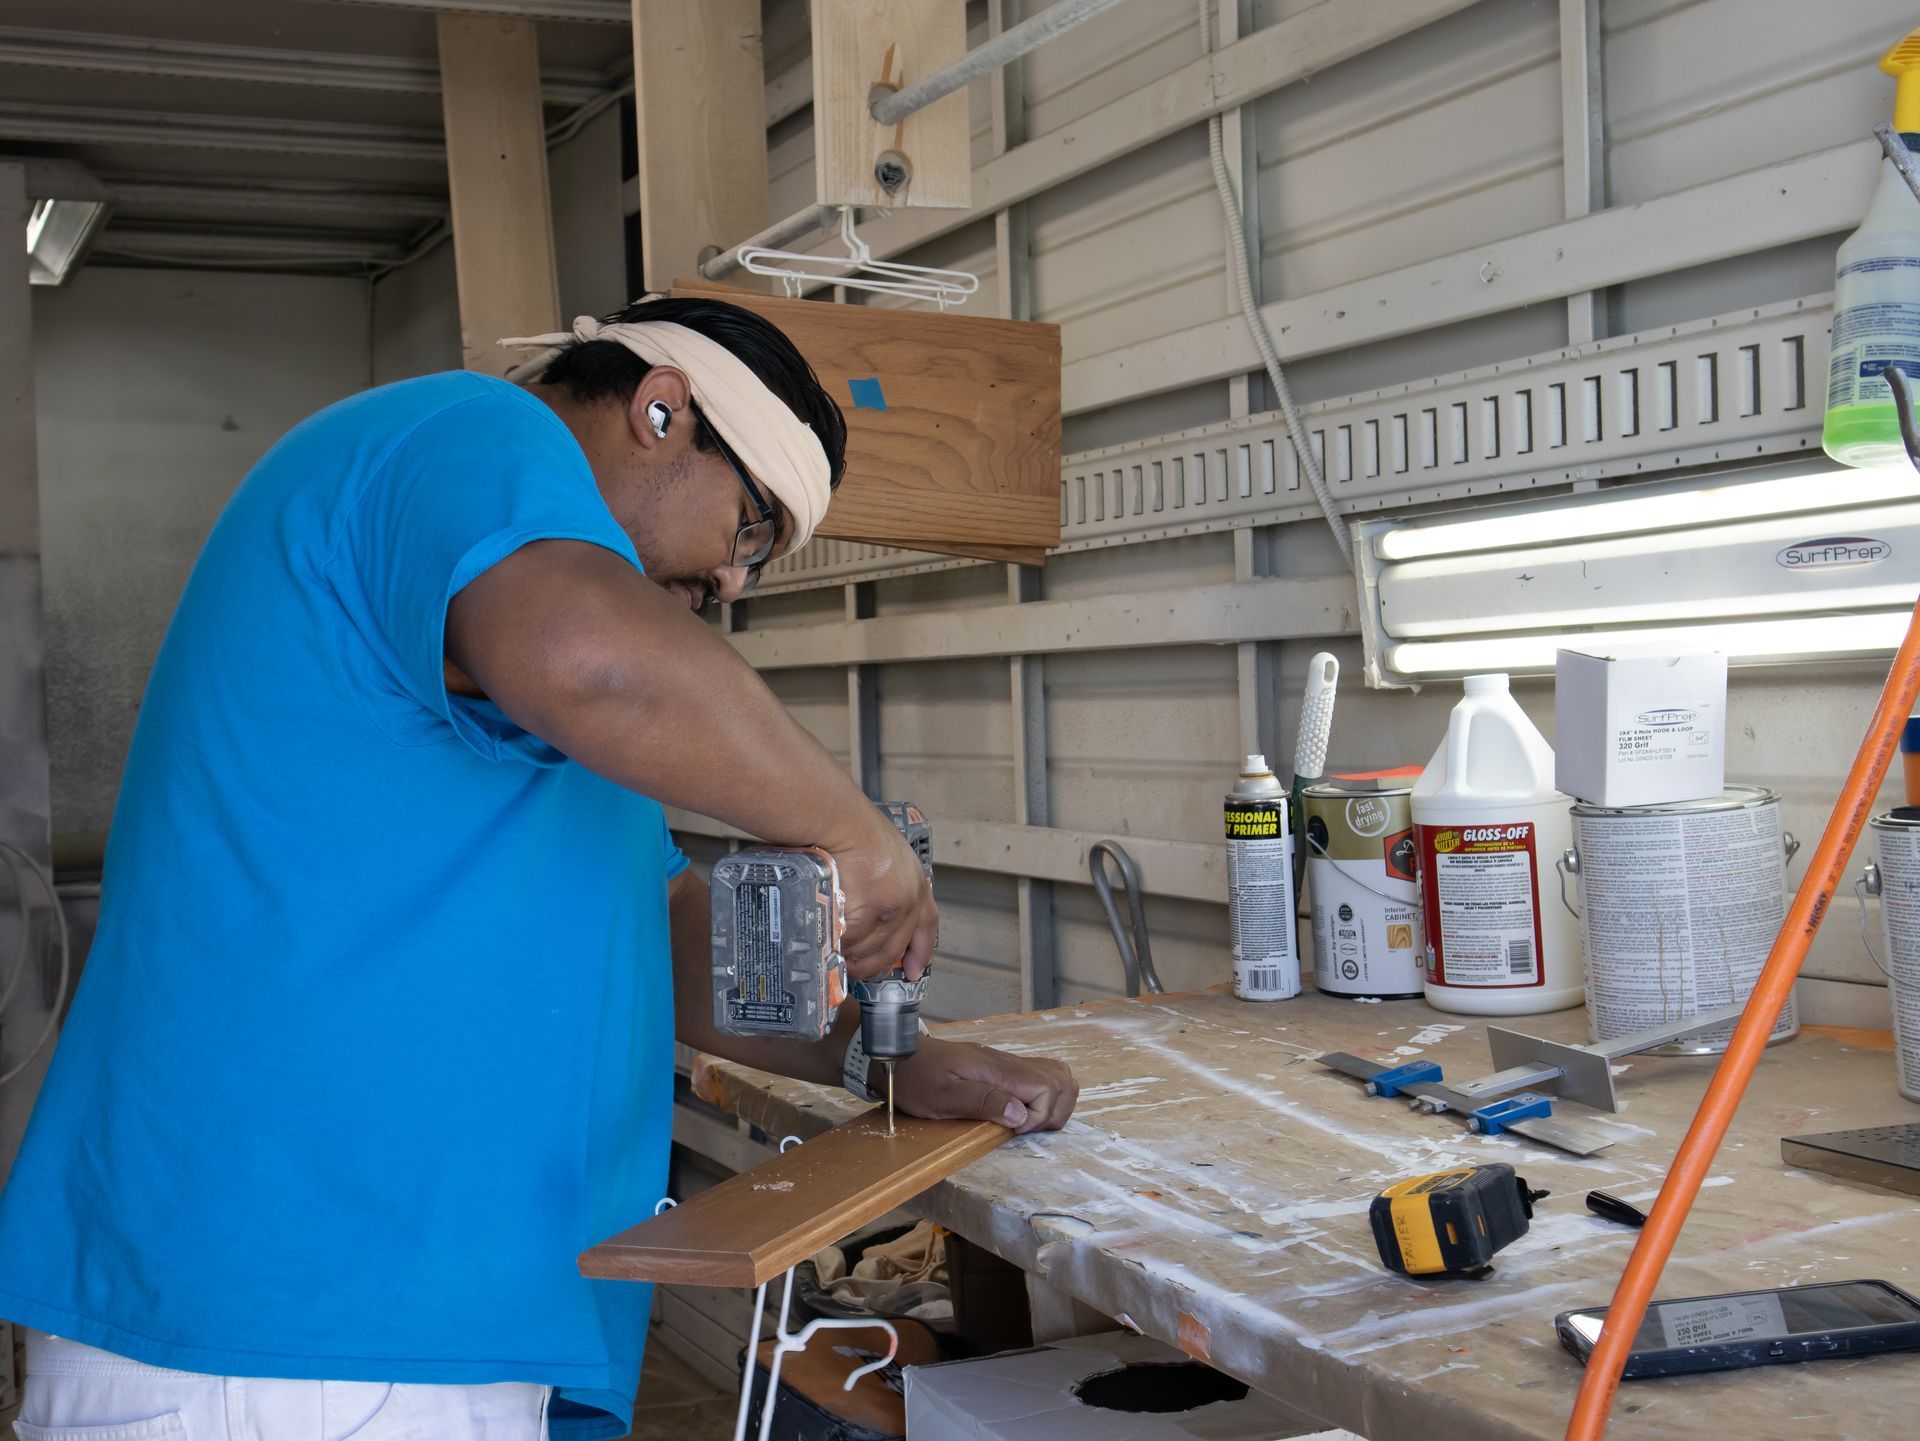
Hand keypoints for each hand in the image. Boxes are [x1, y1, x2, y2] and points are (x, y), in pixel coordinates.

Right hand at [829, 807, 937, 981]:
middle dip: (875, 965)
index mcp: (916, 883)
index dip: (921, 950)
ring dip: (852, 959)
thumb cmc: (853, 828)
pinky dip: (839, 949)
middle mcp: (908, 900)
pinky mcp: (868, 914)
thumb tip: (869, 903)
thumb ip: (885, 880)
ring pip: (869, 949)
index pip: (926, 924)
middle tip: (856, 971)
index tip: (915, 970)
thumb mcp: (885, 852)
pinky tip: (828, 948)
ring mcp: (889, 910)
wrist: (841, 822)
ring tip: (835, 958)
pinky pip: (851, 943)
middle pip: (893, 947)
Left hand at [886, 1038, 1077, 1134]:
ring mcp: (1006, 1065)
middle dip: (1055, 1111)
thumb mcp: (941, 1096)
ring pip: (1056, 1076)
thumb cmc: (915, 1078)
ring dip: (1053, 1104)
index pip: (1047, 1087)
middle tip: (1026, 1129)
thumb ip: (983, 1101)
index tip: (1013, 1129)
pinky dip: (1042, 1097)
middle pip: (1062, 1079)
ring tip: (1029, 1124)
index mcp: (998, 1069)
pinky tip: (1020, 1113)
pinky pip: (1038, 1077)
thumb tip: (1022, 1114)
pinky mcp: (1001, 1070)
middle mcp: (1008, 1063)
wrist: (896, 1055)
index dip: (1039, 1115)